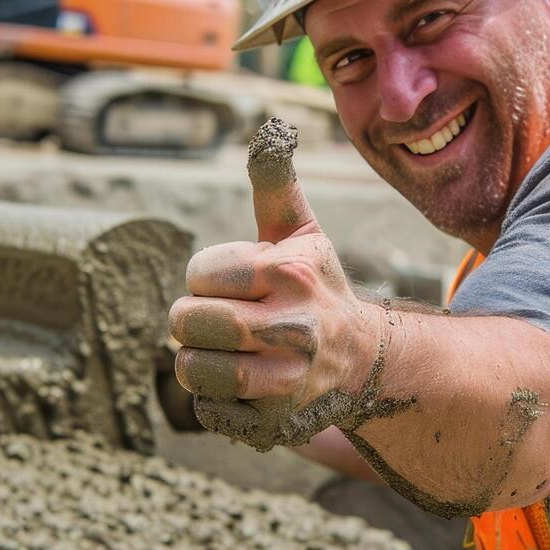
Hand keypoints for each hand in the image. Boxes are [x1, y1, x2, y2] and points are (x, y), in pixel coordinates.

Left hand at [170, 119, 382, 450]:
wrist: (363, 359)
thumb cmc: (316, 286)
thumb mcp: (301, 232)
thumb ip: (276, 182)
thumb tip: (271, 128)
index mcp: (289, 272)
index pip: (198, 274)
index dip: (207, 279)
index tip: (237, 284)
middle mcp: (292, 327)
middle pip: (186, 323)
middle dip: (192, 320)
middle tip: (220, 320)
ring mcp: (285, 380)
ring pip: (192, 370)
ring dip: (198, 360)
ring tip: (229, 351)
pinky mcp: (275, 421)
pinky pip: (207, 410)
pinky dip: (215, 399)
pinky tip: (246, 384)